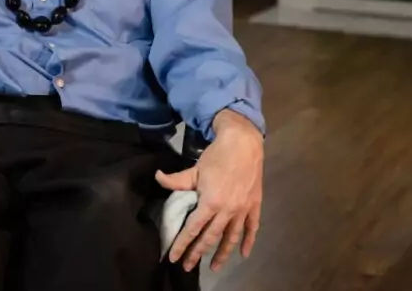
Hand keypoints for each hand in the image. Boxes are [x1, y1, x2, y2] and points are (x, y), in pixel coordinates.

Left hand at [156, 109, 263, 272]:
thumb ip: (177, 180)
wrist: (244, 143)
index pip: (193, 228)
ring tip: (214, 267)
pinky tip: (244, 254)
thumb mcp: (195, 169)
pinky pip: (252, 228)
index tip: (174, 256)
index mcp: (210, 202)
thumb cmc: (217, 156)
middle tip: (188, 266)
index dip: (183, 243)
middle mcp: (227, 210)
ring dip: (222, 254)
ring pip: (231, 237)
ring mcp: (242, 209)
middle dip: (198, 253)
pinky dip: (249, 242)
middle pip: (211, 237)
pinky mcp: (254, 206)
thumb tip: (157, 177)